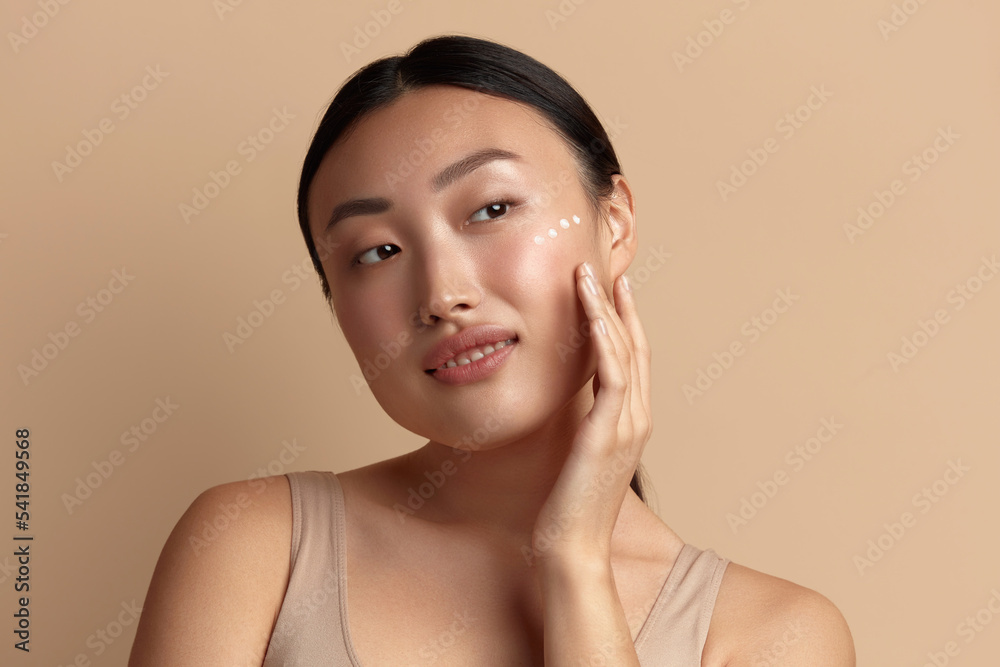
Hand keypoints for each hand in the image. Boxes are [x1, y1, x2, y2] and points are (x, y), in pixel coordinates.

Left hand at [529, 260, 652, 567]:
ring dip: (606, 311)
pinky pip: (611, 377)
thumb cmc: (568, 507)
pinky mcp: (607, 434)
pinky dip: (605, 342)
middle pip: (633, 347)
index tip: (610, 288)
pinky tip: (594, 317)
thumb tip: (568, 401)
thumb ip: (582, 425)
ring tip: (587, 276)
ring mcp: (627, 426)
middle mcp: (636, 419)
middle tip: (599, 267)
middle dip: (616, 305)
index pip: (632, 360)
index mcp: (630, 423)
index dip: (623, 321)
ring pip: (623, 353)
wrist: (572, 548)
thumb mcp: (578, 455)